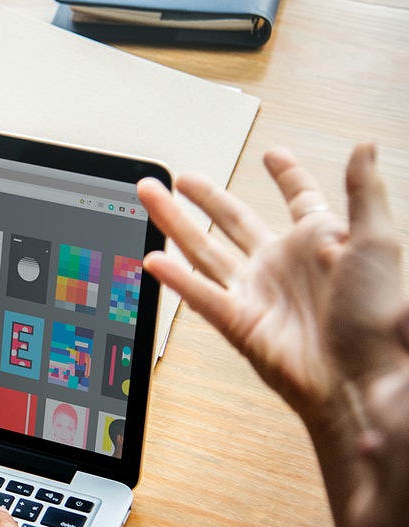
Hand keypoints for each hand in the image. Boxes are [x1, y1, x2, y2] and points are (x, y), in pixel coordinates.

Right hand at [137, 143, 403, 526]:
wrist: (359, 378)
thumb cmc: (376, 318)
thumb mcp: (377, 242)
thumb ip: (364, 192)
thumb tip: (364, 148)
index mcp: (319, 243)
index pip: (300, 199)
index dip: (287, 176)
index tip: (273, 156)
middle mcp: (283, 265)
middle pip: (234, 220)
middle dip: (206, 197)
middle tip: (182, 178)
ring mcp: (256, 292)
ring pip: (204, 248)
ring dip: (174, 221)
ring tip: (150, 195)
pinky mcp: (238, 321)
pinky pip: (199, 293)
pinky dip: (175, 278)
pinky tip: (153, 257)